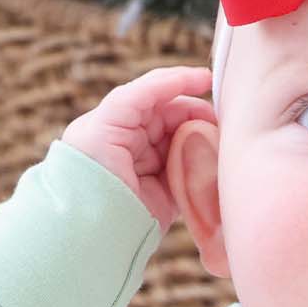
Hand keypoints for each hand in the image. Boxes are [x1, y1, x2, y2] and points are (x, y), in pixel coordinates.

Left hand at [60, 65, 215, 234]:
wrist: (88, 227)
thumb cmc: (89, 169)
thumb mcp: (108, 120)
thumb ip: (140, 97)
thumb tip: (180, 93)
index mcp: (115, 122)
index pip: (152, 94)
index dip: (180, 82)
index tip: (207, 79)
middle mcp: (132, 143)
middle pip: (173, 117)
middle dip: (196, 115)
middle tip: (218, 121)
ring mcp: (148, 170)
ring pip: (185, 144)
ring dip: (203, 141)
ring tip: (219, 143)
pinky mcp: (163, 197)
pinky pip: (190, 175)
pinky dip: (204, 167)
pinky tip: (216, 162)